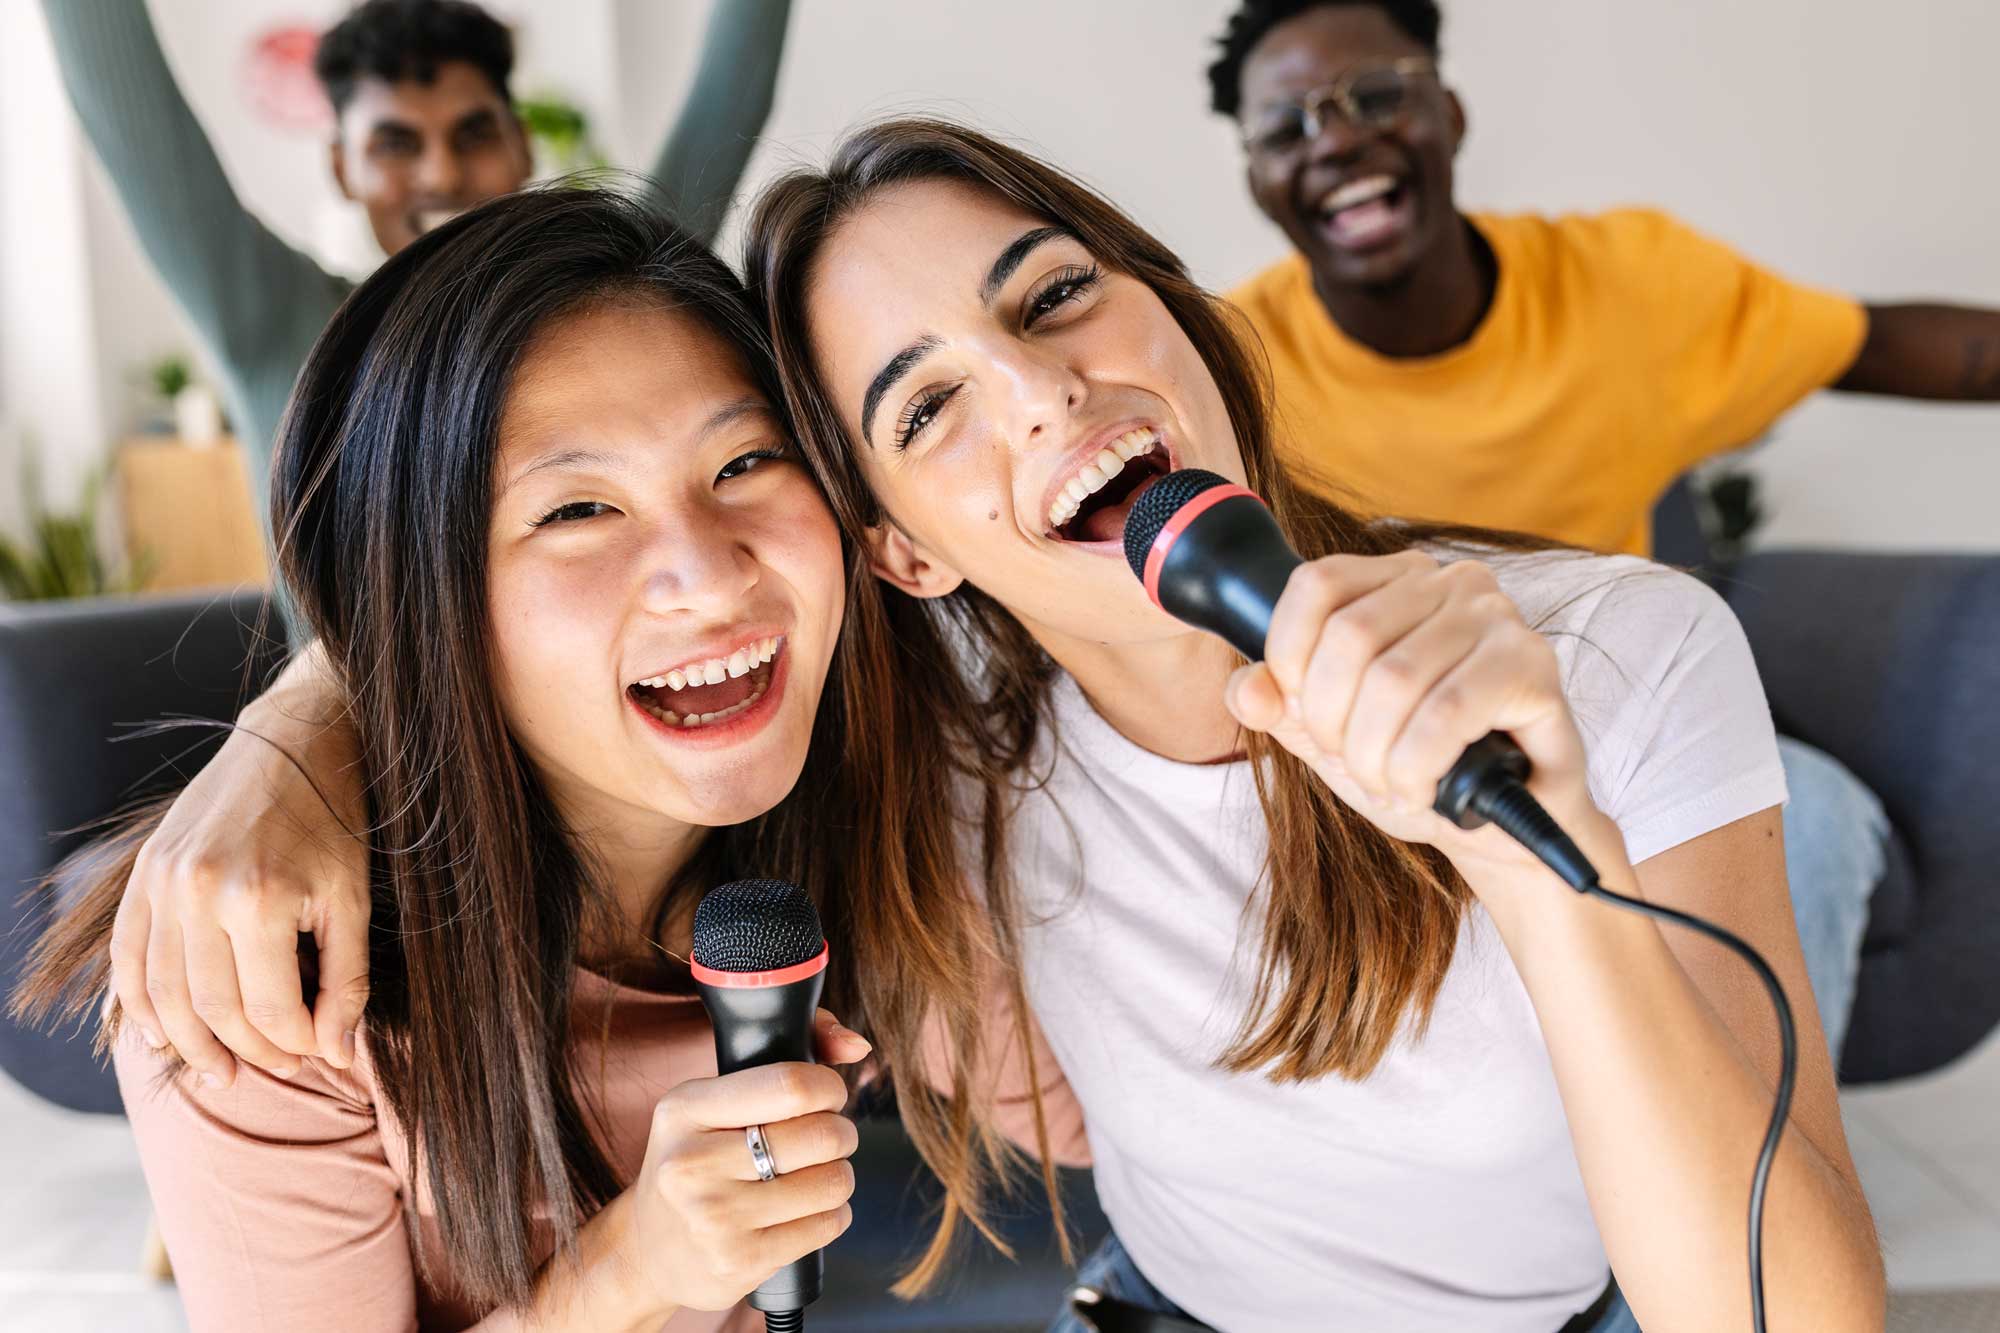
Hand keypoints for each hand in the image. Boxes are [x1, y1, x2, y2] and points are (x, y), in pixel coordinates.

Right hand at [111, 662, 369, 1085]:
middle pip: (213, 1009)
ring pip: (163, 994)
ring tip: (219, 1069)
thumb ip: (346, 981)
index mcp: (259, 899)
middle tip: (278, 1066)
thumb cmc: (336, 822)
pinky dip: (140, 1005)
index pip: (268, 1010)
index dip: (293, 1044)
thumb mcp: (354, 899)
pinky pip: (128, 958)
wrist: (294, 741)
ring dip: (188, 1043)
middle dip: (248, 1051)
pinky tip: (162, 1036)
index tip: (315, 1054)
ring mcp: (163, 882)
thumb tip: (333, 1053)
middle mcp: (200, 893)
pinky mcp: (144, 872)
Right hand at [623, 1011, 869, 1315]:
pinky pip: (828, 1224)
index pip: (791, 1085)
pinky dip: (832, 1213)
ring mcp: (714, 1218)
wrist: (650, 1249)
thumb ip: (791, 1053)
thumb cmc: (699, 1158)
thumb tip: (857, 1045)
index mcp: (684, 1108)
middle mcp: (691, 1163)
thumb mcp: (715, 1099)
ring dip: (838, 1176)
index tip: (827, 1096)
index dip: (828, 1088)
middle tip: (826, 1139)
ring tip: (814, 1175)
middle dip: (841, 1133)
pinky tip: (806, 1210)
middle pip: (821, 1135)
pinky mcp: (739, 1261)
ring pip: (832, 1182)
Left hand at [1224, 550, 1623, 899]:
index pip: (1316, 585)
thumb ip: (1280, 708)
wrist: (1503, 830)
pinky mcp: (1533, 666)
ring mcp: (1498, 617)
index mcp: (1396, 581)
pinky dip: (1416, 767)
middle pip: (1350, 635)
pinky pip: (1446, 714)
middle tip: (1354, 767)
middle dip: (1332, 721)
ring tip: (1391, 785)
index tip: (1302, 716)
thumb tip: (1246, 688)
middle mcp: (1450, 583)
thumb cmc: (1418, 770)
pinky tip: (1422, 790)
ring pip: (1395, 680)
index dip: (1289, 658)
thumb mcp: (1330, 740)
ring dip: (1376, 756)